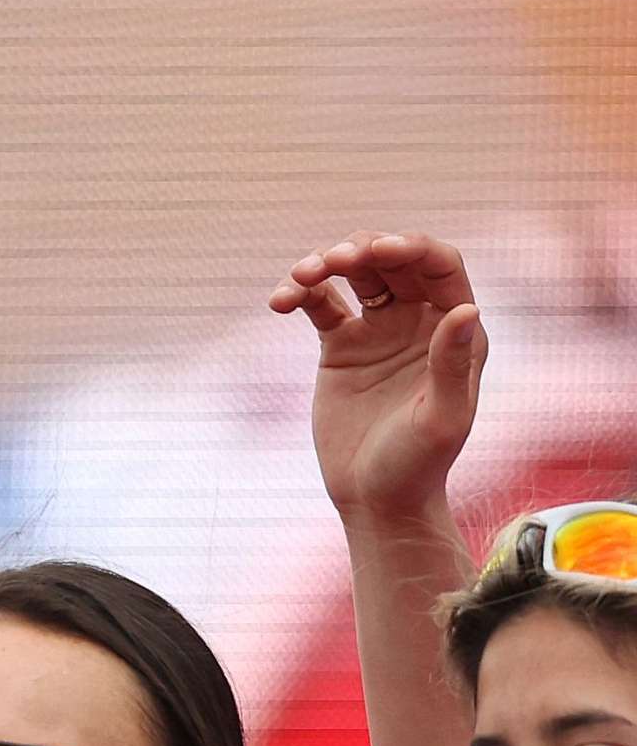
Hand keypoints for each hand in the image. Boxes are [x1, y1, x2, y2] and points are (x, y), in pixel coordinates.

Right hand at [268, 231, 485, 523]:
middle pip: (391, 260)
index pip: (438, 266)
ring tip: (300, 279)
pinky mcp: (340, 346)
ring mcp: (378, 330)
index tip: (378, 250)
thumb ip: (452, 362)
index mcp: (454, 328)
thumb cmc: (419, 464)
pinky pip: (319, 305)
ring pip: (353, 274)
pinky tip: (280, 302)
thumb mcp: (442, 417)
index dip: (411, 248)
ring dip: (325, 264)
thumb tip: (466, 308)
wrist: (375, 498)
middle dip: (360, 250)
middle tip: (331, 262)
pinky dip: (299, 295)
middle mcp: (419, 320)